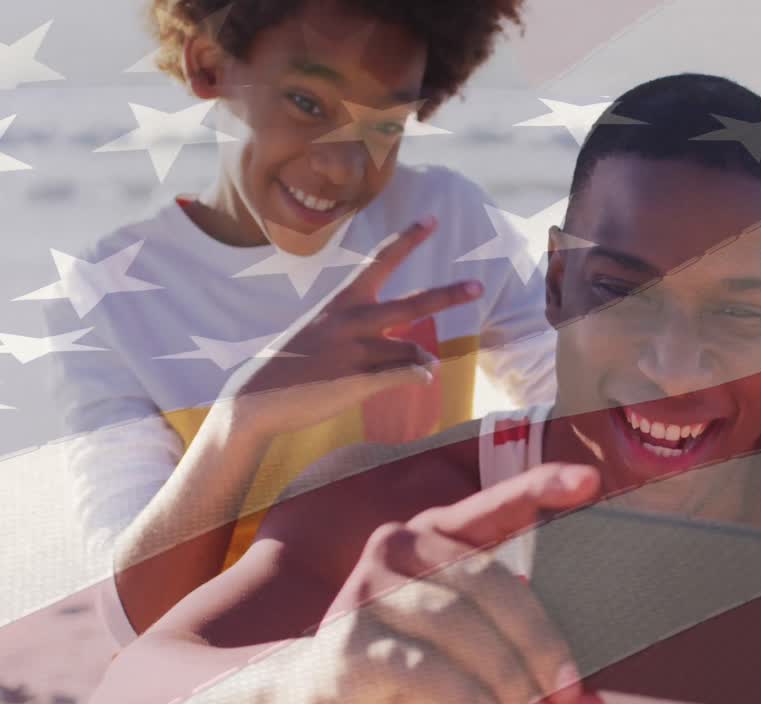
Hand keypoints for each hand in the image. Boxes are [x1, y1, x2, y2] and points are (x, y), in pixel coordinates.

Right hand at [220, 217, 481, 437]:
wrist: (256, 399)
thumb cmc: (294, 365)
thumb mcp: (323, 334)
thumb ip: (366, 335)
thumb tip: (416, 354)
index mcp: (342, 303)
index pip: (380, 262)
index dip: (408, 239)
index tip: (433, 219)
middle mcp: (351, 321)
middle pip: (412, 304)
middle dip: (448, 294)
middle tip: (478, 285)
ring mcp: (355, 351)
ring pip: (413, 350)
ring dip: (423, 359)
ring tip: (426, 366)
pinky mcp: (356, 381)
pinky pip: (404, 375)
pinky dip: (418, 375)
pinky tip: (424, 377)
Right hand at [297, 463, 607, 703]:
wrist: (315, 702)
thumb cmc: (411, 672)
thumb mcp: (478, 666)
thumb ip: (532, 677)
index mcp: (438, 534)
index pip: (495, 503)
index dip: (541, 486)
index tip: (590, 481)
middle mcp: (400, 544)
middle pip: (490, 581)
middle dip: (538, 641)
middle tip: (568, 688)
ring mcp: (369, 586)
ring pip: (461, 625)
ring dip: (508, 678)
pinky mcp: (351, 638)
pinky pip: (429, 668)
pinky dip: (470, 703)